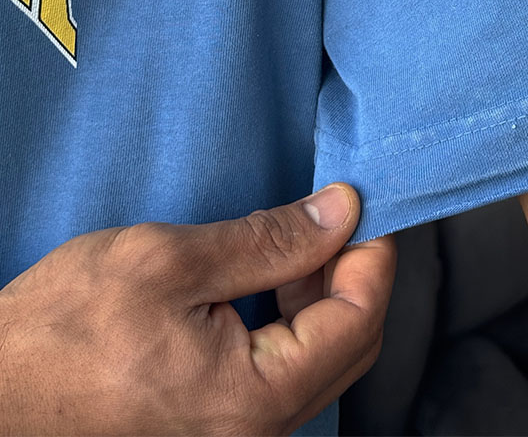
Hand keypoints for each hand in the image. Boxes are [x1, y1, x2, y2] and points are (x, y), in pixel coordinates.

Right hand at [0, 183, 396, 435]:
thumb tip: (340, 212)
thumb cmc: (65, 328)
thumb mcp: (168, 261)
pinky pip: (280, 374)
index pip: (357, 323)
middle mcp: (255, 432)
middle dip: (352, 274)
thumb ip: (267, 240)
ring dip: (321, 296)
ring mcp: (235, 434)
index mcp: (254, 398)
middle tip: (337, 214)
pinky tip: (268, 280)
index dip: (372, 256)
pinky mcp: (213, 425)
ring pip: (316, 362)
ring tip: (300, 239)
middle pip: (347, 348)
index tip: (366, 205)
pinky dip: (288, 321)